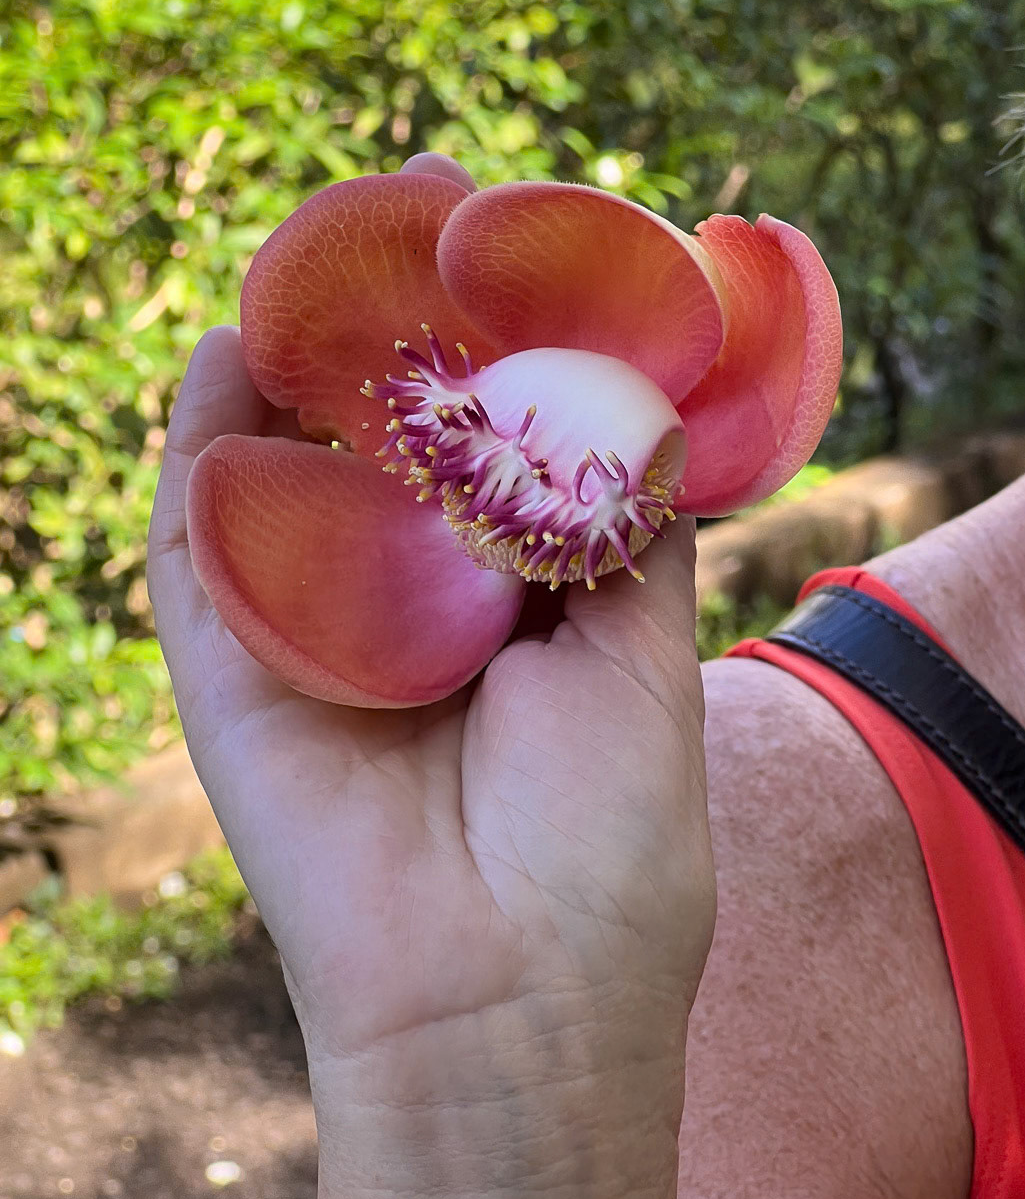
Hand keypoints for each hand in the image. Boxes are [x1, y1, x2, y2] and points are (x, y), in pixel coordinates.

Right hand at [147, 324, 714, 1198]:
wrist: (514, 993)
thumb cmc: (608, 836)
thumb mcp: (647, 654)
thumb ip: (634, 531)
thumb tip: (653, 410)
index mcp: (501, 594)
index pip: (484, 437)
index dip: (498, 339)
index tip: (521, 244)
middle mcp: (401, 596)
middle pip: (380, 427)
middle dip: (399, 317)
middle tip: (424, 205)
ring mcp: (309, 619)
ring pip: (284, 456)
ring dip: (301, 347)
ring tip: (333, 241)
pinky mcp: (227, 660)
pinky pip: (198, 527)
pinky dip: (207, 433)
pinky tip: (240, 342)